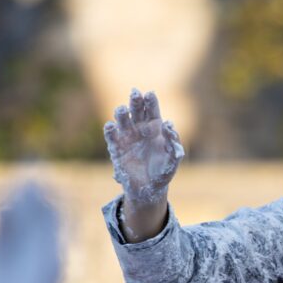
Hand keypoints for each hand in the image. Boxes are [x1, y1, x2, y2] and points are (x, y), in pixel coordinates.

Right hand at [104, 89, 183, 203]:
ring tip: (122, 109)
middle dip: (135, 101)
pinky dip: (110, 131)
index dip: (151, 102)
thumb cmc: (163, 171)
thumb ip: (173, 143)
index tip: (150, 94)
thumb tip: (169, 124)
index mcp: (155, 128)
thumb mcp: (173, 159)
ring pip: (122, 121)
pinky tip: (110, 126)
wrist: (148, 189)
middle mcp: (139, 129)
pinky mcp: (116, 149)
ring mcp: (127, 138)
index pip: (152, 111)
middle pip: (136, 111)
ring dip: (121, 114)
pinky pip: (111, 137)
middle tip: (134, 93)